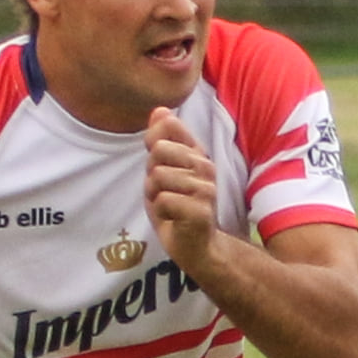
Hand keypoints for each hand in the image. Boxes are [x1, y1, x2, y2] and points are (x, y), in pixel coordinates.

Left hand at [145, 107, 218, 272]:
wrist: (196, 247)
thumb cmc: (177, 209)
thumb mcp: (163, 170)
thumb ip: (160, 140)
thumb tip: (158, 110)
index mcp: (196, 153)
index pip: (168, 126)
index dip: (153, 145)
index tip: (161, 165)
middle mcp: (205, 166)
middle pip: (158, 151)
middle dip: (151, 176)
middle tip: (165, 194)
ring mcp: (205, 188)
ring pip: (157, 177)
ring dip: (155, 197)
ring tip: (170, 208)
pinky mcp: (200, 210)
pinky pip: (162, 200)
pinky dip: (160, 213)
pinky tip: (174, 219)